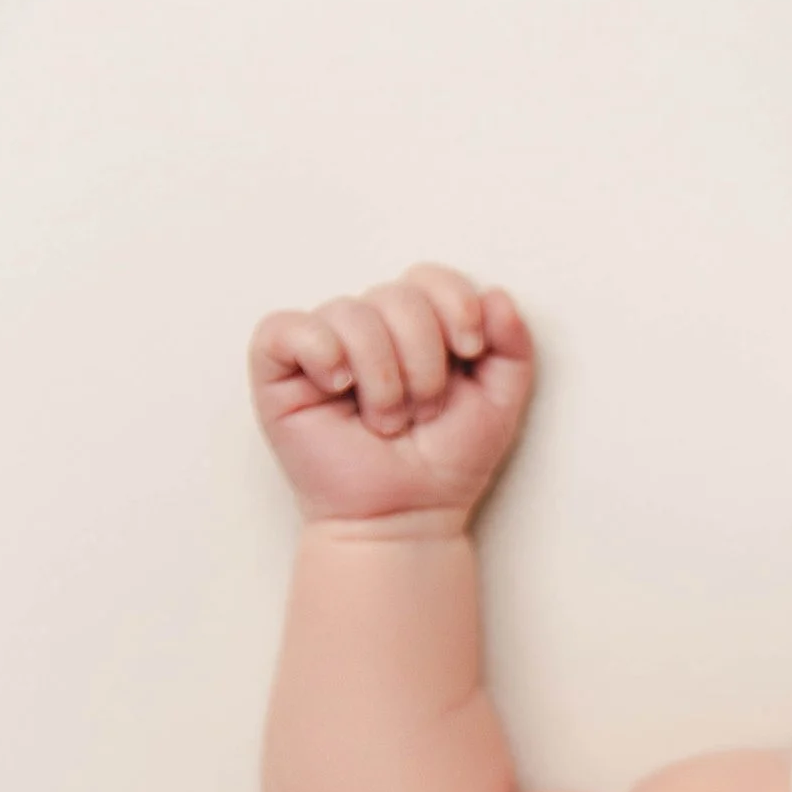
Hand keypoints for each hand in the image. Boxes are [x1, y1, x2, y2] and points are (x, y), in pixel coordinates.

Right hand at [248, 263, 535, 528]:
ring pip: (350, 313)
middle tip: (424, 412)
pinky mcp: (277, 370)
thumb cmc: (447, 461)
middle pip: (396, 295)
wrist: (407, 514)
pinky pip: (283, 329)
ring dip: (382, 375)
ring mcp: (323, 346)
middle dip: (424, 359)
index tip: (470, 351)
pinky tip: (338, 388)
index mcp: (418, 326)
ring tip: (387, 420)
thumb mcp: (501, 400)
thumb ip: (513, 345)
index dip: (455, 304)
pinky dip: (320, 352)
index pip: (430, 277)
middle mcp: (369, 327)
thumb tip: (495, 294)